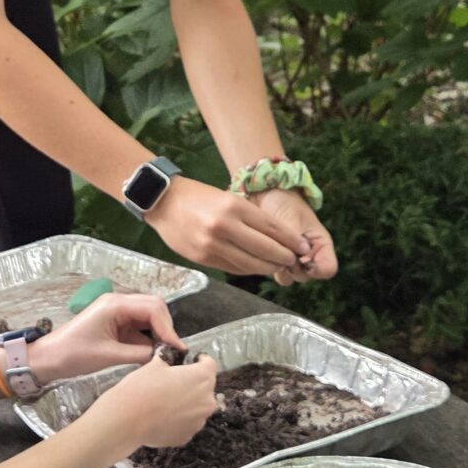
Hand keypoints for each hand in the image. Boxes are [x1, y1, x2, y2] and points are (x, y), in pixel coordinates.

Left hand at [29, 293, 178, 383]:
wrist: (49, 359)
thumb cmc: (73, 354)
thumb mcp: (110, 355)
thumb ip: (140, 353)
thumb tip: (165, 355)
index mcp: (115, 304)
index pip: (153, 308)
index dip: (168, 328)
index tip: (177, 348)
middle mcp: (119, 303)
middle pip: (155, 308)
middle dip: (166, 328)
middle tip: (173, 351)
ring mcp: (118, 313)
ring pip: (150, 317)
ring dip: (159, 333)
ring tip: (165, 354)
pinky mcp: (117, 324)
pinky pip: (140, 328)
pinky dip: (150, 339)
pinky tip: (153, 353)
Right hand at [83, 352, 218, 450]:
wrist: (127, 420)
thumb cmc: (142, 388)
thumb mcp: (153, 366)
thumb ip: (166, 361)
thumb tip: (166, 358)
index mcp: (201, 377)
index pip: (210, 364)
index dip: (201, 361)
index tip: (194, 361)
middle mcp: (207, 400)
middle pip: (206, 387)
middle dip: (194, 383)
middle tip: (175, 382)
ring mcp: (199, 421)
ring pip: (198, 407)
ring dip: (189, 402)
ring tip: (168, 401)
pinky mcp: (187, 436)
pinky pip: (188, 423)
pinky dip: (180, 419)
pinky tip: (164, 416)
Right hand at [144, 177, 306, 276]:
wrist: (163, 202)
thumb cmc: (199, 197)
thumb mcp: (228, 198)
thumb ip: (250, 218)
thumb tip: (278, 240)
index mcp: (234, 206)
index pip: (272, 228)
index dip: (292, 240)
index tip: (303, 247)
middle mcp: (224, 226)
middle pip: (266, 249)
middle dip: (285, 257)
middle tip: (294, 259)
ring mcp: (212, 244)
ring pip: (251, 264)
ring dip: (268, 267)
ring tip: (278, 265)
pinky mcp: (203, 258)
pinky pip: (234, 268)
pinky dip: (248, 269)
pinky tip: (256, 266)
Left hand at [248, 189, 337, 284]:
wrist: (264, 194)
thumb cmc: (284, 202)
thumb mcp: (292, 218)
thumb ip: (292, 240)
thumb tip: (292, 261)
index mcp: (320, 245)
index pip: (328, 269)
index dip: (316, 269)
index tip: (302, 257)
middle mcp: (307, 256)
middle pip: (304, 277)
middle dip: (292, 267)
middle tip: (282, 249)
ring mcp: (290, 259)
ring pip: (287, 278)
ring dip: (277, 266)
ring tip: (270, 246)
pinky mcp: (273, 259)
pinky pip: (270, 271)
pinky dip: (264, 263)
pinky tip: (260, 247)